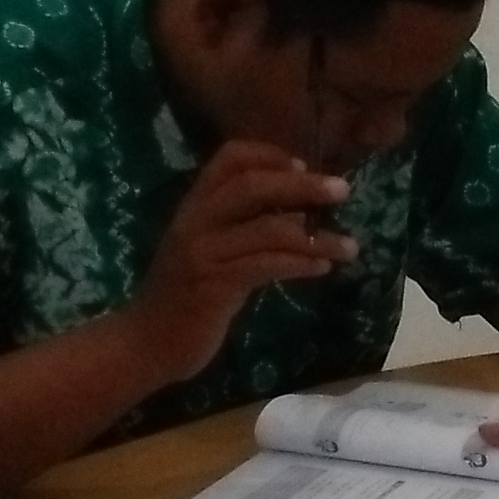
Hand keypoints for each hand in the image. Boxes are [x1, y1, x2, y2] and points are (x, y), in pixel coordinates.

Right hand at [126, 143, 354, 382]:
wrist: (148, 343)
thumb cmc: (186, 297)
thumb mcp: (213, 252)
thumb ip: (247, 229)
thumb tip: (300, 213)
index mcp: (193, 205)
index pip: (229, 159)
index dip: (270, 155)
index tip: (302, 165)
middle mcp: (195, 220)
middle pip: (253, 184)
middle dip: (302, 184)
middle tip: (341, 190)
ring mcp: (203, 252)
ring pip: (268, 229)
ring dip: (317, 237)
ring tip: (350, 246)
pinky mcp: (214, 285)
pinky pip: (267, 265)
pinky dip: (301, 263)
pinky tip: (323, 268)